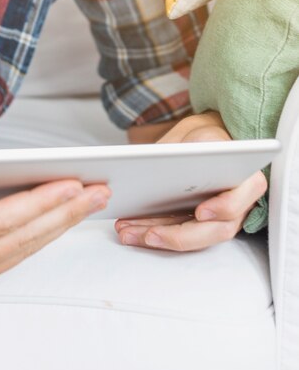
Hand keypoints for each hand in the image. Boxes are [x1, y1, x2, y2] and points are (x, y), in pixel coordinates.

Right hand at [0, 138, 110, 323]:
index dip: (37, 202)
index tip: (71, 185)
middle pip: (23, 237)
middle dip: (65, 213)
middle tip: (101, 191)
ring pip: (23, 250)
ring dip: (58, 227)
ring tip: (88, 204)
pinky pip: (11, 257)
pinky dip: (37, 239)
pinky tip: (55, 223)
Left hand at [115, 112, 267, 251]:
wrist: (202, 142)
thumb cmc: (203, 137)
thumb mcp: (196, 131)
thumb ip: (187, 145)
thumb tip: (168, 159)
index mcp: (243, 177)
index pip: (241, 197)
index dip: (225, 207)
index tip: (202, 212)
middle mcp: (237, 204)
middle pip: (215, 230)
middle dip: (178, 236)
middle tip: (149, 234)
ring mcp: (218, 218)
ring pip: (193, 238)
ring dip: (158, 238)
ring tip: (127, 233)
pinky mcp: (197, 225)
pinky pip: (178, 236)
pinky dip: (152, 234)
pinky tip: (129, 230)